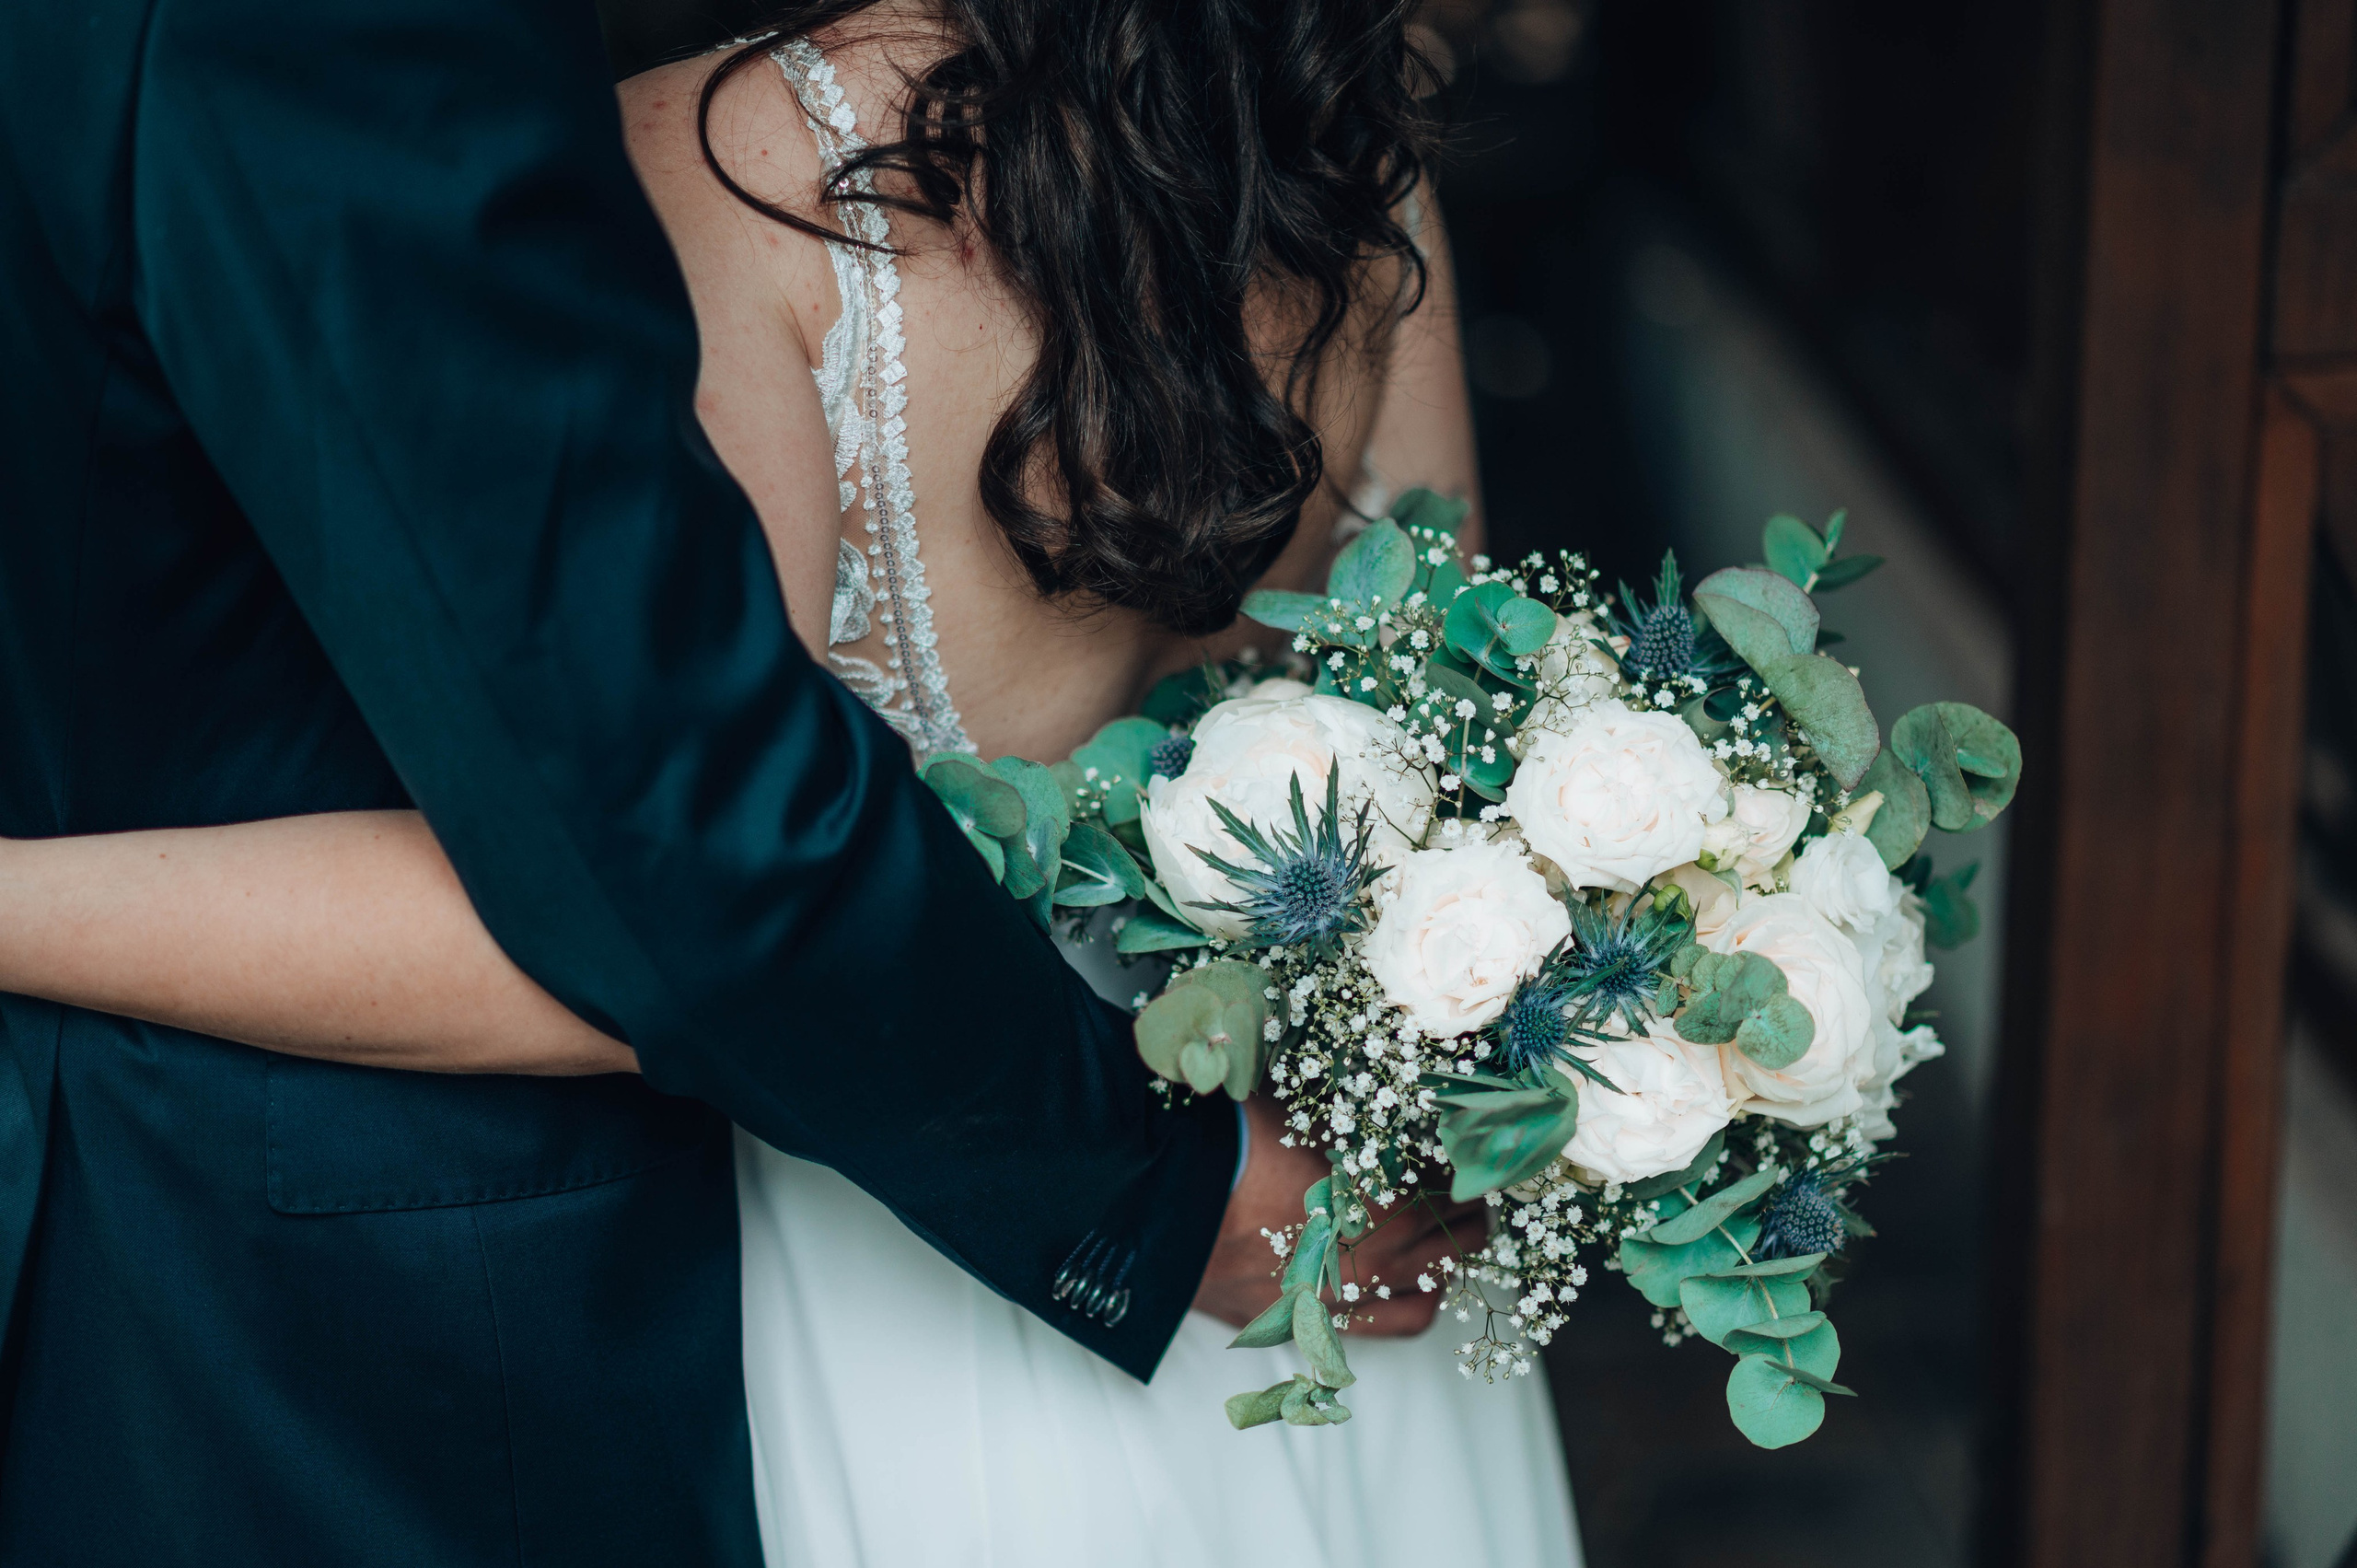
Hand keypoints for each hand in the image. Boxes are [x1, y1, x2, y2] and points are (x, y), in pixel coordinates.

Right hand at [1192, 1095, 1484, 1336]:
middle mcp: (1377, 1250)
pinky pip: (1401, 1322)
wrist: (1161, 1213)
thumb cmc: (1225, 1152)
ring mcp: (1354, 1295)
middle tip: (1460, 1177)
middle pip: (1457, 1227)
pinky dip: (1421, 1298)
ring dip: (1454, 1249)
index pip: (1446, 1174)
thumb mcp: (1294, 1112)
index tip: (1449, 1138)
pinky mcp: (1322, 1321)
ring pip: (1441, 1278)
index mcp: (1379, 1192)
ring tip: (1450, 1226)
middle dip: (1466, 1199)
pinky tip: (1418, 1277)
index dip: (1453, 1154)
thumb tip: (1379, 1093)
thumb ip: (1345, 1109)